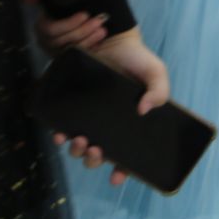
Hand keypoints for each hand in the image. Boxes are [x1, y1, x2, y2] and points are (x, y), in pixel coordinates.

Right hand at [31, 0, 109, 54]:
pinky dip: (91, 47)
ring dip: (89, 38)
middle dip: (82, 30)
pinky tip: (101, 40)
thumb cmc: (68, 13)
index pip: (51, 29)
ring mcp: (58, 52)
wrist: (82, 27)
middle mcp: (48, 42)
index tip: (85, 14)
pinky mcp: (70, 59)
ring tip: (102, 29)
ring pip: (72, 49)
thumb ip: (41, 1)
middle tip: (100, 20)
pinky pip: (80, 56)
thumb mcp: (55, 5)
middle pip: (63, 40)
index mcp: (42, 28)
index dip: (68, 23)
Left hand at [53, 29, 169, 186]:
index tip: (116, 178)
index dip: (121, 170)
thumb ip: (158, 91)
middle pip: (98, 156)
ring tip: (79, 141)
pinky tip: (60, 134)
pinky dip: (59, 135)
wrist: (112, 40)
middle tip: (95, 151)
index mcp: (128, 124)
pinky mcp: (72, 108)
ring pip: (78, 147)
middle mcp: (107, 126)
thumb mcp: (156, 72)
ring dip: (77, 151)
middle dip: (93, 160)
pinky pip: (62, 128)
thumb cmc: (137, 59)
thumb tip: (144, 111)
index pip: (126, 155)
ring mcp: (88, 119)